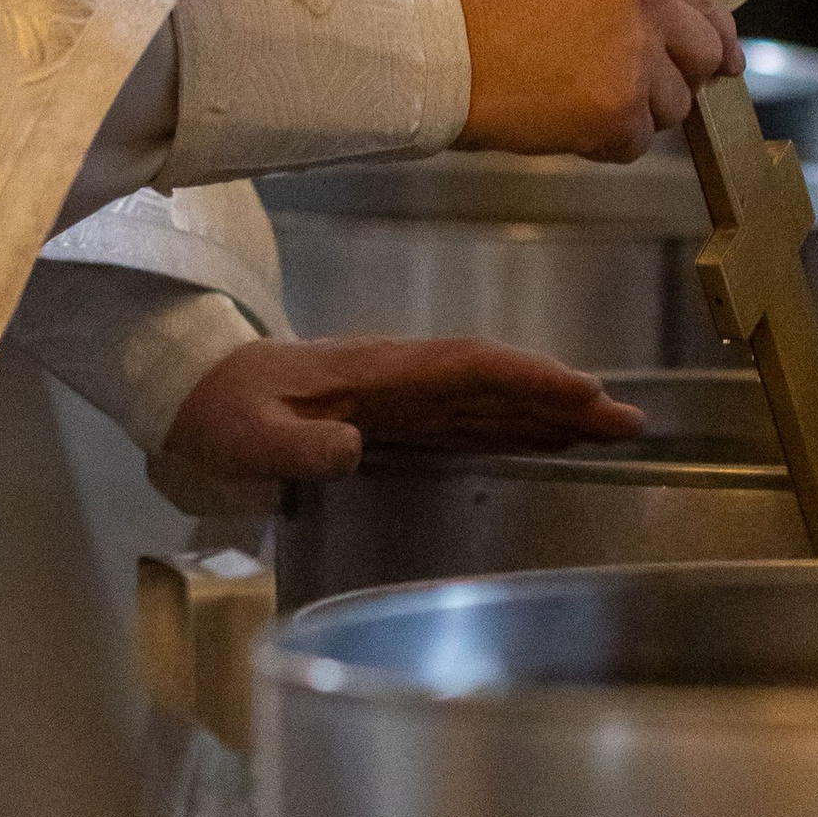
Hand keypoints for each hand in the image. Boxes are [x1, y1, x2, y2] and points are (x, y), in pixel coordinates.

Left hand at [159, 334, 644, 485]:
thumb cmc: (217, 410)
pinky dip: (517, 424)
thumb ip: (296, 443)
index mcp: (377, 372)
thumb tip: (351, 448)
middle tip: (629, 421)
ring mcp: (403, 395)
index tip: (581, 392)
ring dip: (551, 411)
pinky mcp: (397, 416)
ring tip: (613, 428)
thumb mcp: (245, 433)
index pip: (468, 368)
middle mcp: (402, 377)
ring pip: (491, 399)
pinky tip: (548, 438)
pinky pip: (470, 417)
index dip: (527, 380)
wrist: (188, 388)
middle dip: (564, 397)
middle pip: (498, 381)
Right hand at [441, 0, 740, 159]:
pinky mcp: (619, 109)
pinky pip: (636, 142)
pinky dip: (603, 143)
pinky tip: (556, 120)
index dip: (710, 29)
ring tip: (569, 97)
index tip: (720, 54)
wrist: (426, 47)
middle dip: (681, 76)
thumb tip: (668, 21)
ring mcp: (637, 54)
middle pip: (706, 50)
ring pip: (674, 104)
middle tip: (642, 93)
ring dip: (634, 112)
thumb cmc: (469, 3)